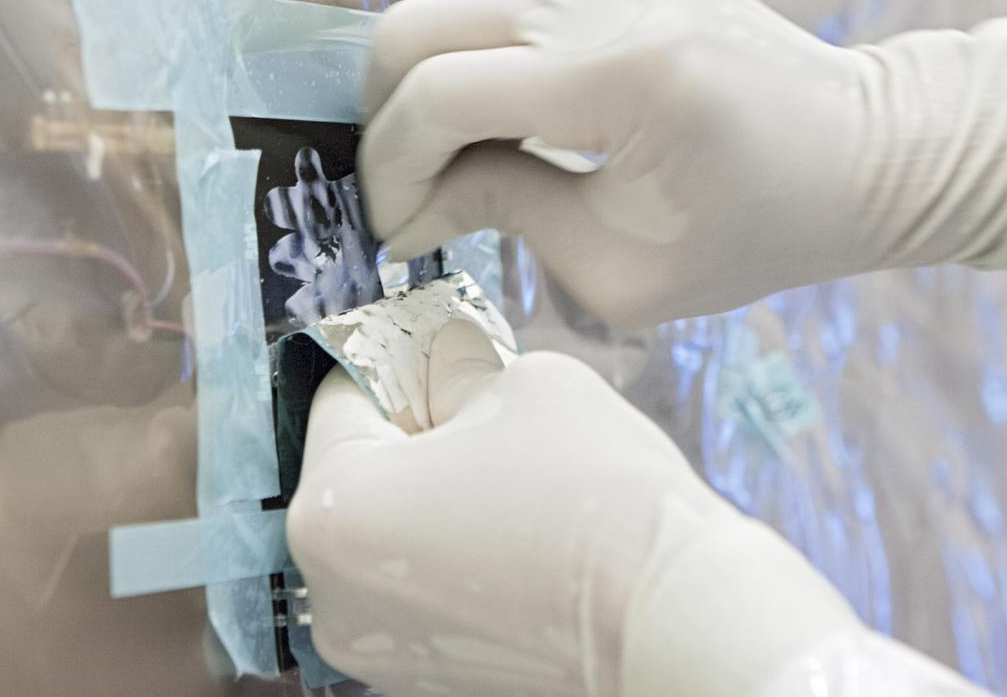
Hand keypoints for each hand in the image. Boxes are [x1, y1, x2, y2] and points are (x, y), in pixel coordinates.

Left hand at [287, 320, 863, 695]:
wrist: (677, 621)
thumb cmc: (597, 495)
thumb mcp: (519, 381)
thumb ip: (456, 368)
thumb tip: (439, 370)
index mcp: (332, 510)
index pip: (340, 395)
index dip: (391, 355)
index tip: (431, 343)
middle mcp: (329, 592)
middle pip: (355, 470)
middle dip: (408, 427)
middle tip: (474, 401)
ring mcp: (374, 647)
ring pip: (385, 529)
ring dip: (427, 490)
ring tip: (502, 469)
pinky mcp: (423, 678)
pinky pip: (414, 583)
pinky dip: (448, 548)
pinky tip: (511, 528)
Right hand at [359, 0, 1006, 327]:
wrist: (860, 152)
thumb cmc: (754, 232)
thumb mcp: (619, 269)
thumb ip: (500, 214)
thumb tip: (409, 205)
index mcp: (623, 74)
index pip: (440, 96)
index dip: (392, 169)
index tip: (392, 227)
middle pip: (415, 28)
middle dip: (387, 119)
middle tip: (403, 187)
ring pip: (453, 10)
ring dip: (435, 90)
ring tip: (462, 162)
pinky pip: (508, 1)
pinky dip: (488, 61)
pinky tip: (521, 117)